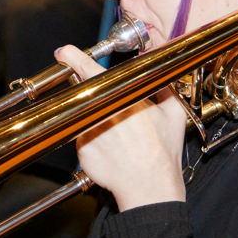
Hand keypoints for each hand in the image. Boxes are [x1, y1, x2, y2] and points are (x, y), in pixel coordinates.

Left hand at [53, 46, 186, 210]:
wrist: (149, 185)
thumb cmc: (162, 151)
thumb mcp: (173, 113)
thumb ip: (164, 89)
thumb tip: (160, 78)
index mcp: (118, 96)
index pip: (87, 68)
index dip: (72, 57)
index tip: (64, 52)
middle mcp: (97, 111)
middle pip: (84, 92)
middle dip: (92, 94)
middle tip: (104, 104)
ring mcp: (86, 131)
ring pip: (85, 117)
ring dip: (98, 122)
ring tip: (120, 139)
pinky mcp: (80, 150)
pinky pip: (85, 140)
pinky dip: (96, 142)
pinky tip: (113, 152)